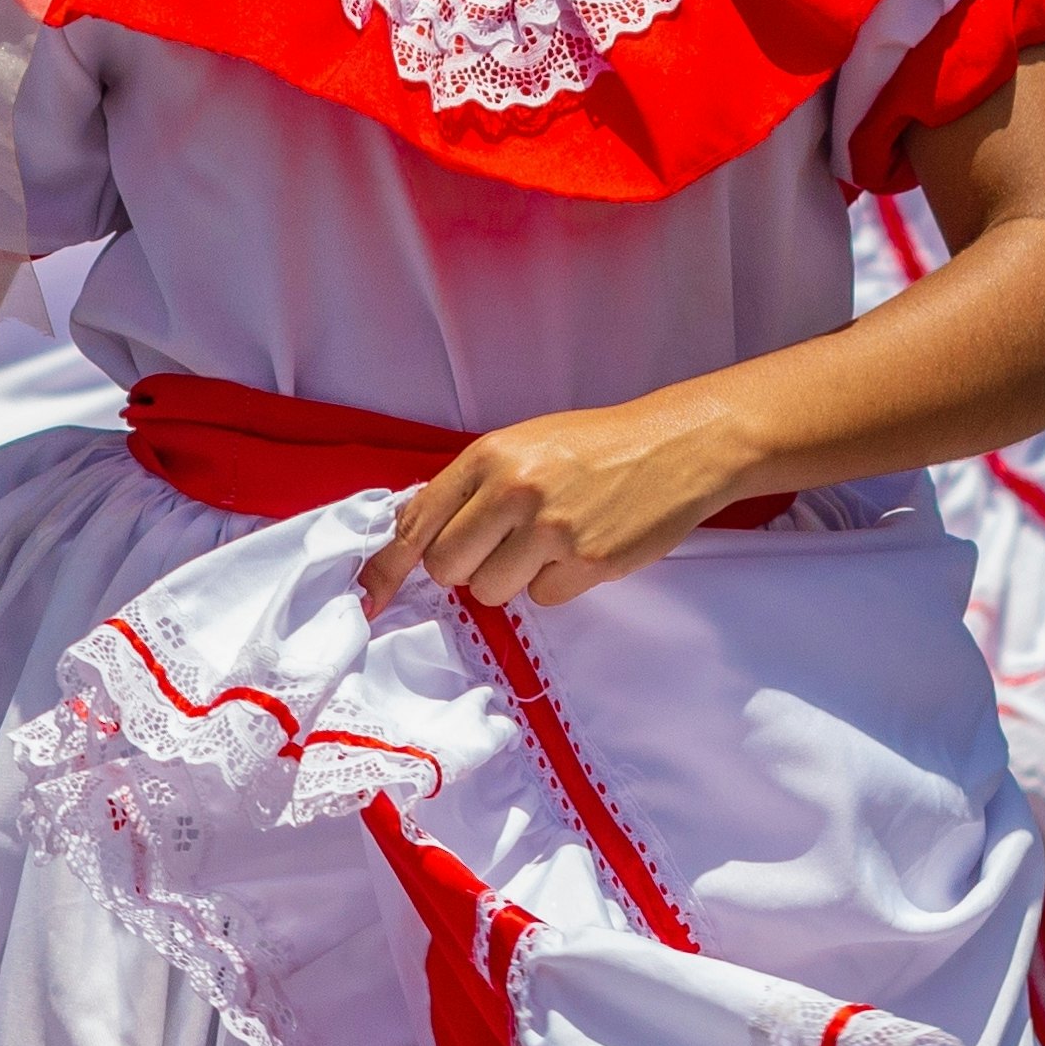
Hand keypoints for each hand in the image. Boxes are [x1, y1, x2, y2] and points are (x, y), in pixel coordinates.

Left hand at [358, 396, 761, 616]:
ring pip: (490, 591)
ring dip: (514, 578)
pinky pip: (542, 599)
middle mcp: (513, 490)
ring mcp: (550, 529)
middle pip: (447, 567)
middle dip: (467, 568)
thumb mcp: (523, 446)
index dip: (387, 566)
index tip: (368, 598)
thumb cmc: (595, 447)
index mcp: (489, 457)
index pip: (418, 520)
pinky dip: (557, 584)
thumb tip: (418, 536)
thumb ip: (471, 486)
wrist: (676, 448)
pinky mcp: (587, 563)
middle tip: (503, 545)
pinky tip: (582, 549)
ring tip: (551, 540)